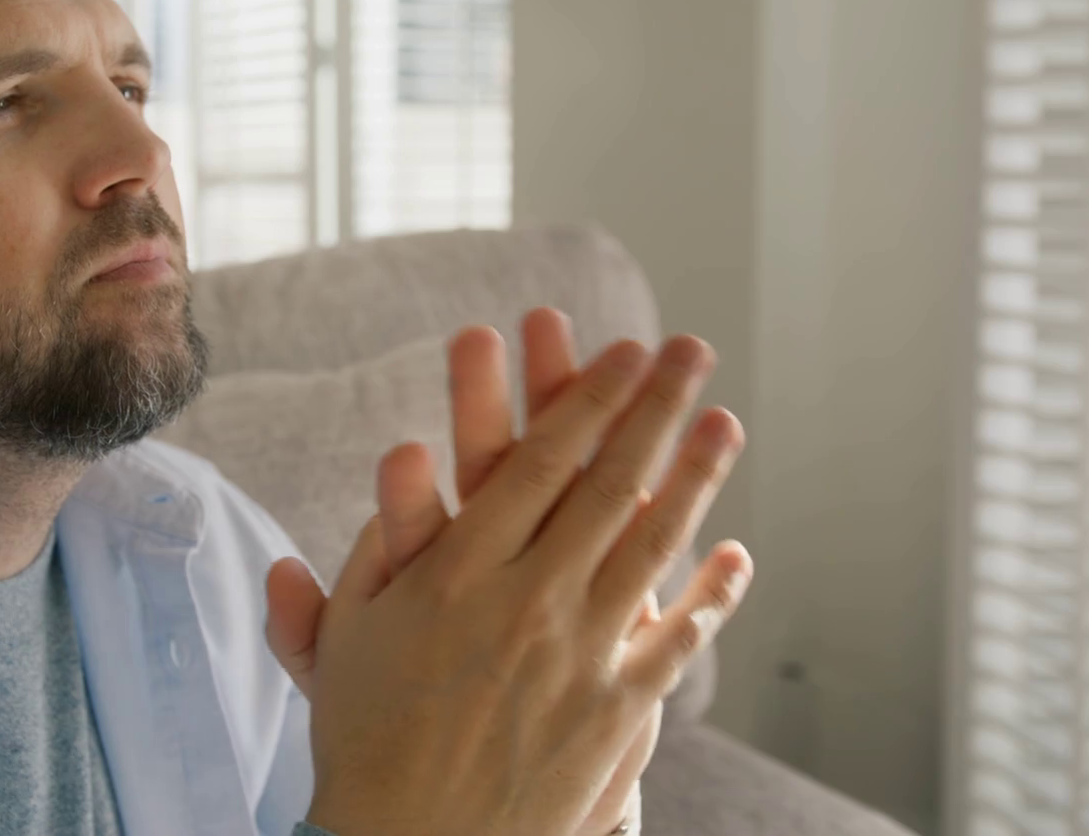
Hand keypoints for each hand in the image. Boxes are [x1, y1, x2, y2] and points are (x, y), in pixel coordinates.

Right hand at [266, 313, 751, 834]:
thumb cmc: (369, 736)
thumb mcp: (351, 632)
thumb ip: (379, 544)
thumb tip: (405, 456)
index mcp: (459, 574)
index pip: (536, 464)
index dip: (585, 401)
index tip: (620, 351)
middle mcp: (529, 602)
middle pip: (607, 484)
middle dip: (653, 409)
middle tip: (688, 353)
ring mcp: (582, 656)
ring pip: (652, 545)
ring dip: (694, 476)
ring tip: (724, 423)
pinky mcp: (618, 711)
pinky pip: (678, 639)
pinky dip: (711, 593)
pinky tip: (737, 553)